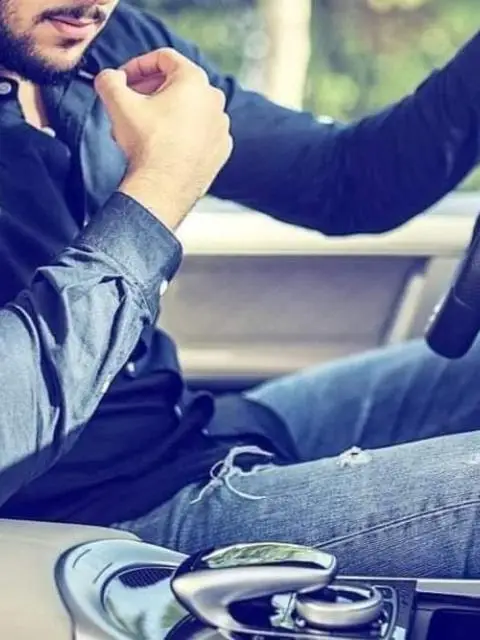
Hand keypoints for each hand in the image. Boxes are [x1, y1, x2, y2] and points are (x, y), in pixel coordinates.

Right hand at [94, 48, 232, 229]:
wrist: (163, 190)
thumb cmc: (147, 146)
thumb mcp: (118, 104)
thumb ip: (109, 80)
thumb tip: (109, 77)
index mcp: (194, 80)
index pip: (163, 58)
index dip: (137, 65)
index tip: (123, 80)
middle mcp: (215, 100)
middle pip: (178, 83)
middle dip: (150, 90)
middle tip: (131, 103)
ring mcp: (221, 127)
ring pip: (190, 109)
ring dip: (166, 112)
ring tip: (144, 128)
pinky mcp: (221, 150)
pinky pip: (200, 132)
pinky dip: (184, 133)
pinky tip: (165, 145)